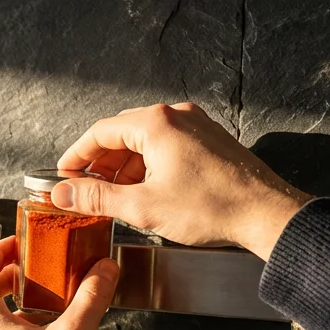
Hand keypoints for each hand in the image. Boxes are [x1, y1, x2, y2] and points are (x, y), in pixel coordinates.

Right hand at [55, 103, 312, 259]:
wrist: (265, 214)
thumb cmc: (213, 207)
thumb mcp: (143, 207)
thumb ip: (97, 198)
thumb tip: (65, 194)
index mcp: (156, 124)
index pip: (100, 132)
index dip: (76, 156)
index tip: (64, 176)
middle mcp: (176, 116)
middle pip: (122, 133)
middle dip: (100, 163)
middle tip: (85, 189)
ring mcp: (195, 126)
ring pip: (145, 141)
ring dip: (124, 167)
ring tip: (114, 196)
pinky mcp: (208, 140)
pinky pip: (167, 146)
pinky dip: (148, 165)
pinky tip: (145, 190)